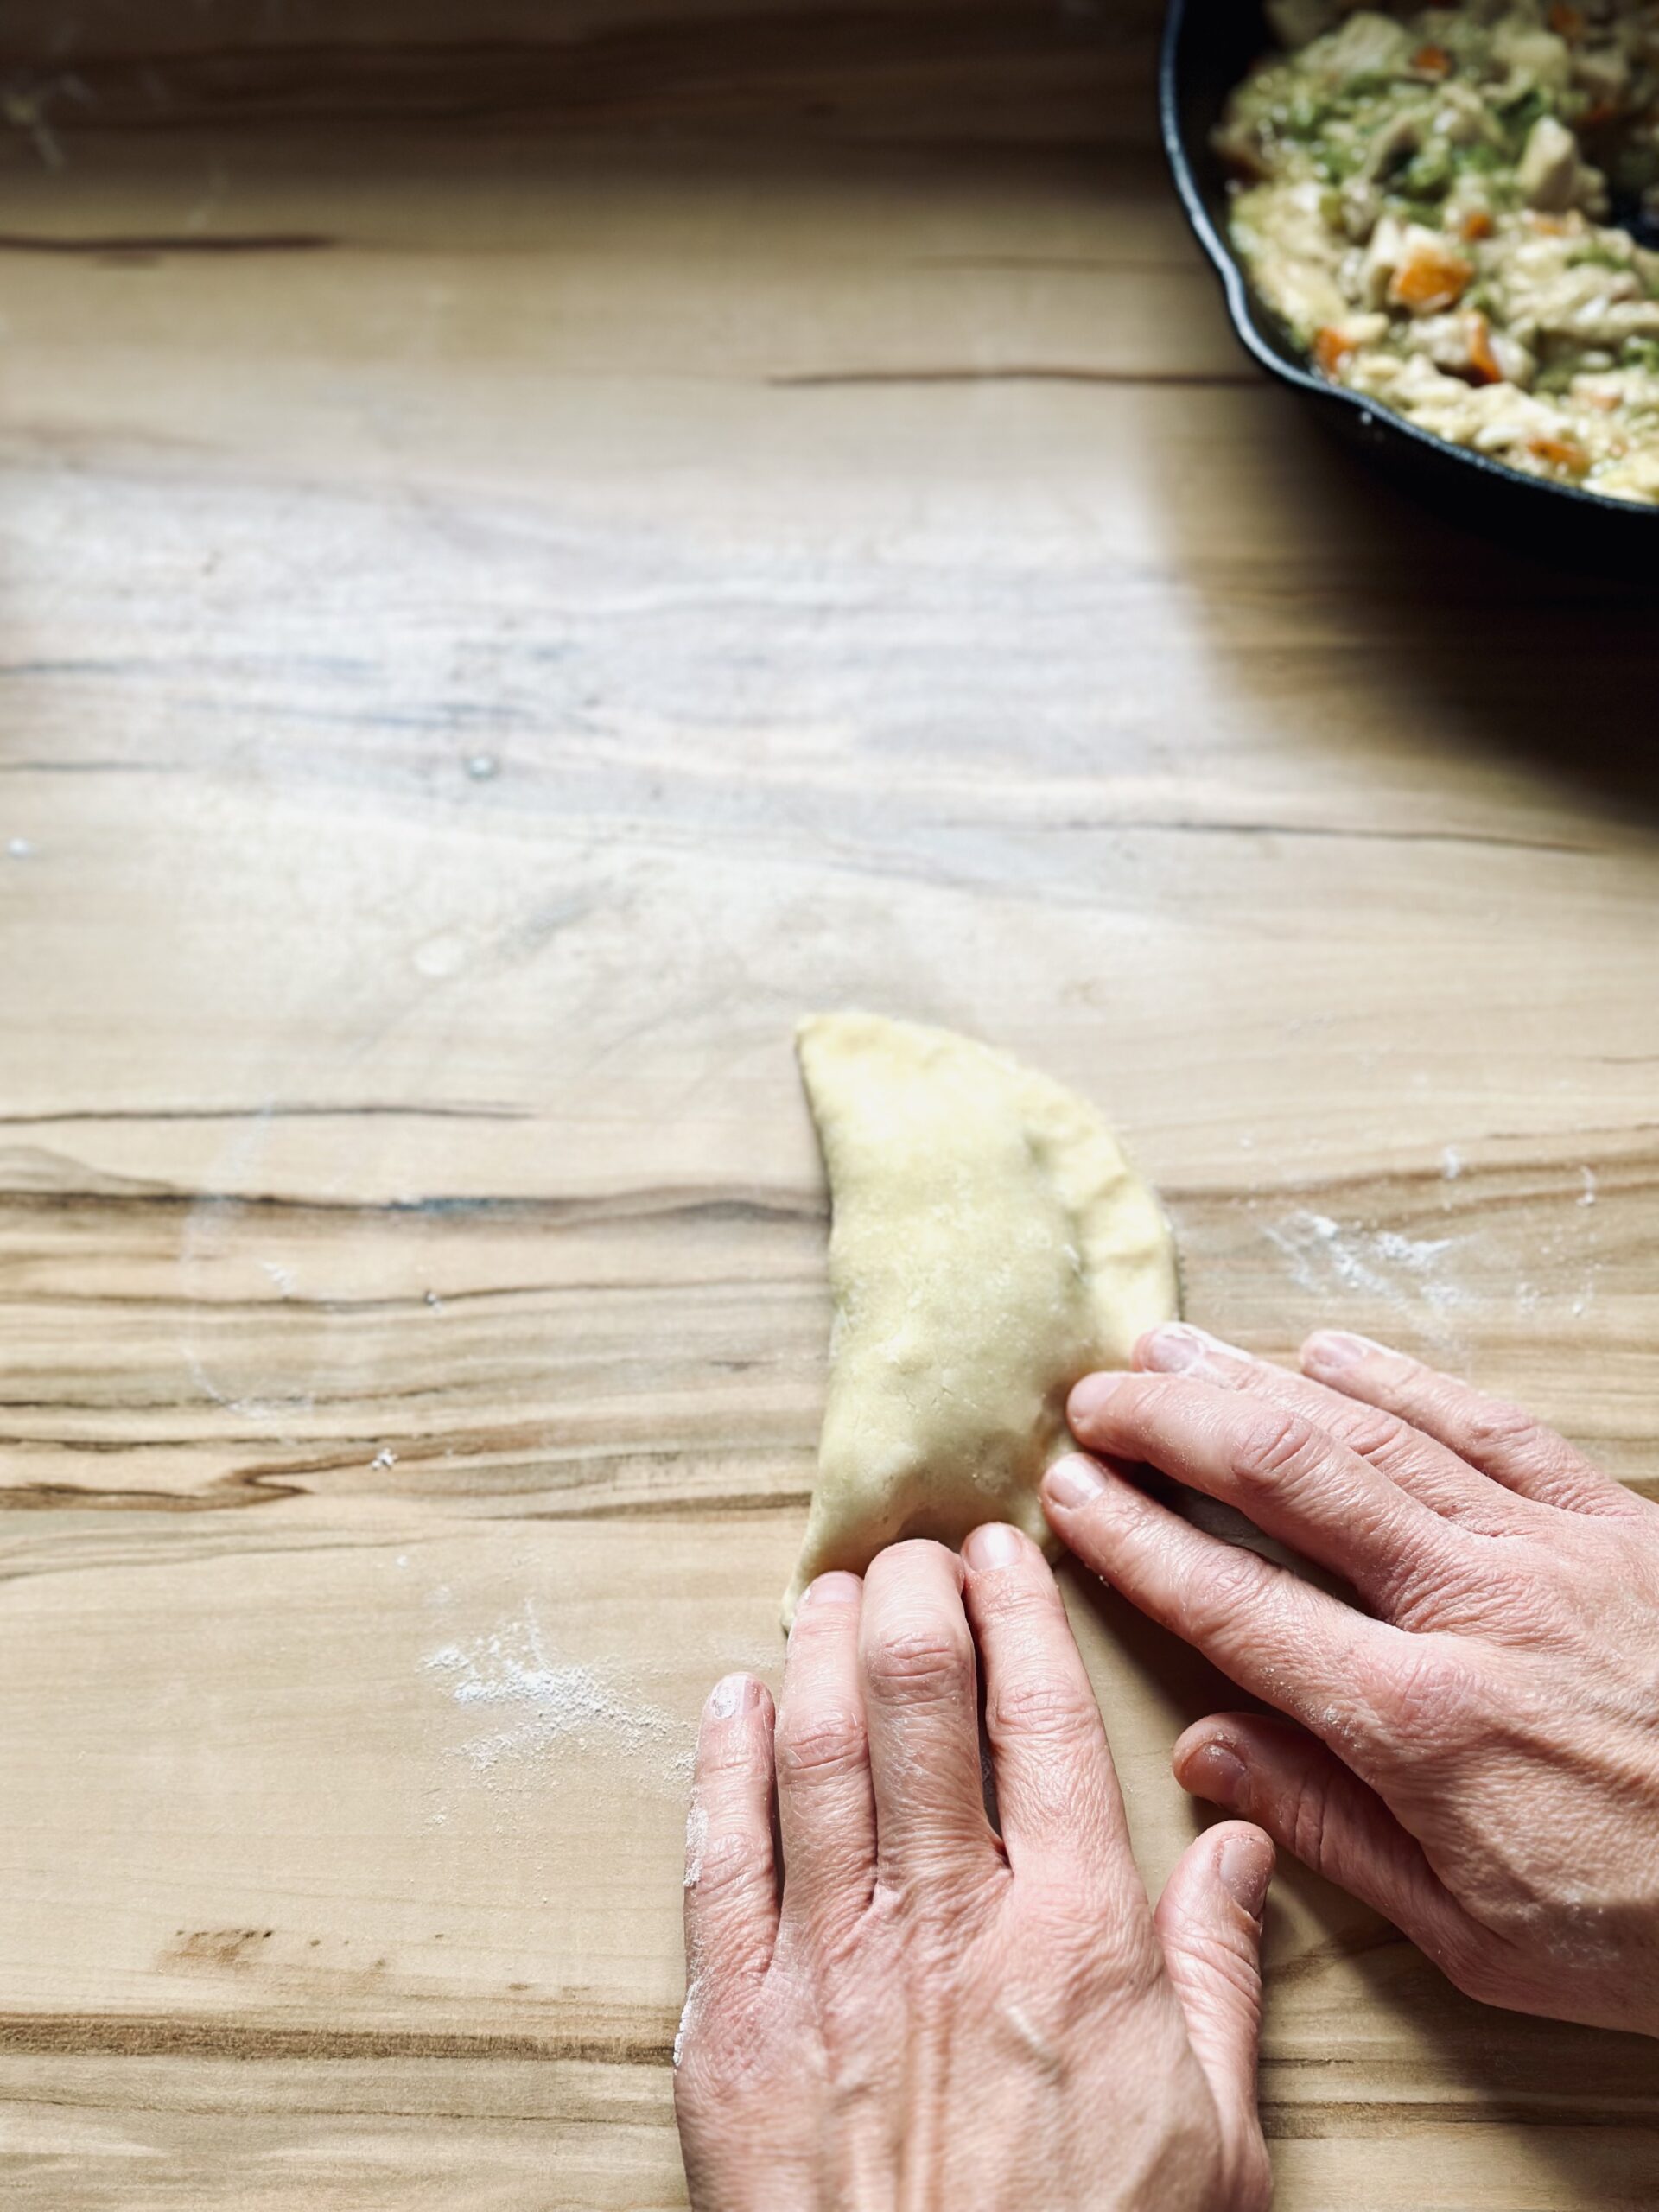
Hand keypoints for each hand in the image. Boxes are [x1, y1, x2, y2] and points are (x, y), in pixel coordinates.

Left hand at [675, 1531, 1274, 2211]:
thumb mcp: (1216, 2137)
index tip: (1001, 1549)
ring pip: (811, 1749)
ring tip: (827, 1590)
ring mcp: (830, 1967)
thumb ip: (1222, 1971)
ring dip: (814, 1646)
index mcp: (1074, 1938)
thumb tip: (1245, 1845)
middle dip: (909, 1593)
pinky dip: (719, 1762)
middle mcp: (947, 1923)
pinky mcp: (737, 2027)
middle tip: (908, 1549)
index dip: (1017, 1607)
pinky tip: (729, 1702)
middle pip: (916, 1697)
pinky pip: (716, 1857)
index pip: (1042, 1715)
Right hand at [1043, 1325, 1658, 2038]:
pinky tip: (1328, 1351)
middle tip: (1092, 1396)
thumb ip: (1329, 1829)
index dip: (1132, 1539)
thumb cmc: (1650, 1925)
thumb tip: (1205, 1751)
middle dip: (1172, 1425)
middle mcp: (1470, 1609)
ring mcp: (1548, 1550)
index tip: (1064, 1494)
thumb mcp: (1475, 1936)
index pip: (1232, 1603)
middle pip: (1286, 1478)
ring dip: (1256, 1381)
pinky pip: (1486, 1424)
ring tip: (1170, 1347)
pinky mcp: (1616, 1522)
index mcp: (1419, 1722)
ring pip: (1371, 1432)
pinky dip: (1397, 1380)